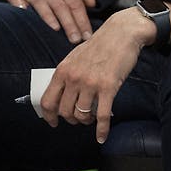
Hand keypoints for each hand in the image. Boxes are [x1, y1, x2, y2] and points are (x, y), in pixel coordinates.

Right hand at [6, 0, 95, 42]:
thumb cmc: (59, 1)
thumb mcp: (73, 0)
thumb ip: (84, 2)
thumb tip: (93, 2)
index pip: (76, 5)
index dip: (83, 20)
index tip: (87, 36)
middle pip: (60, 6)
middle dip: (69, 24)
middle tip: (75, 39)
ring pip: (41, 3)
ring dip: (48, 16)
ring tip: (55, 29)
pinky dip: (16, 1)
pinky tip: (21, 10)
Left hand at [40, 8, 151, 142]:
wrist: (122, 33)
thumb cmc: (101, 45)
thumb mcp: (75, 57)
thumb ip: (67, 74)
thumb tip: (62, 91)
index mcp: (63, 71)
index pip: (48, 100)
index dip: (49, 116)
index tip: (53, 122)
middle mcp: (74, 79)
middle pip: (65, 111)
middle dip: (71, 119)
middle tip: (79, 118)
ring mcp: (91, 84)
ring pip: (81, 115)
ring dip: (85, 121)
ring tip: (91, 118)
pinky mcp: (109, 87)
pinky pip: (102, 115)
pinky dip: (102, 130)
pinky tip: (102, 137)